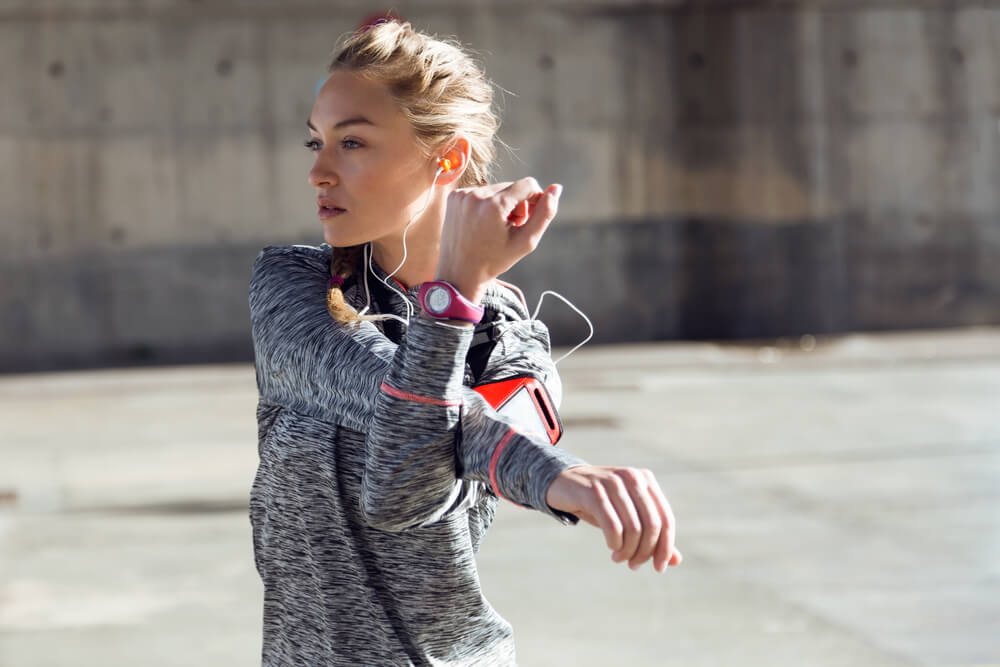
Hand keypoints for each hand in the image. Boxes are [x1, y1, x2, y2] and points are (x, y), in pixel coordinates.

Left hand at [436, 178, 562, 301]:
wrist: (459, 273)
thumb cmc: (495, 260)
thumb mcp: (526, 241)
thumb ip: (545, 214)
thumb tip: (556, 188)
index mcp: (494, 205)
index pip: (528, 185)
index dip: (535, 200)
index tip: (529, 219)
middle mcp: (476, 195)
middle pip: (512, 186)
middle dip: (517, 204)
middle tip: (511, 228)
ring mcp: (462, 195)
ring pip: (497, 189)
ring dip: (502, 204)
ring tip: (495, 228)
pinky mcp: (454, 197)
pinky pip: (480, 192)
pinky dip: (486, 205)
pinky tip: (482, 224)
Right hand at [545, 465, 682, 572]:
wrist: (564, 482)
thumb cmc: (601, 502)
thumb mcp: (628, 515)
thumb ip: (653, 535)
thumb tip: (676, 561)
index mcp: (646, 480)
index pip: (666, 519)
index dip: (666, 547)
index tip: (659, 567)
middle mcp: (632, 477)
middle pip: (652, 525)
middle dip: (645, 552)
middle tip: (634, 565)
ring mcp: (612, 482)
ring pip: (633, 528)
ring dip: (628, 551)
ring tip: (619, 558)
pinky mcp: (593, 492)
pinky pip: (613, 526)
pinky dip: (615, 543)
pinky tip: (611, 548)